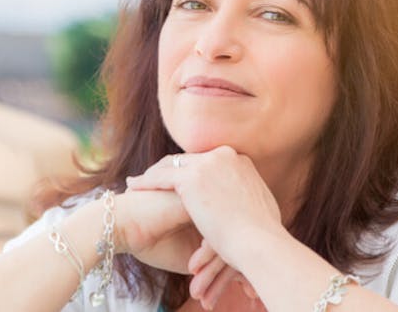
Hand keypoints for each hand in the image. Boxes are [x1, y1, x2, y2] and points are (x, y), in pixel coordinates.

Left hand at [126, 146, 282, 303]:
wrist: (260, 242)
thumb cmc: (263, 237)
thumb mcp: (261, 209)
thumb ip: (250, 199)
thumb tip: (249, 203)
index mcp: (241, 162)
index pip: (209, 161)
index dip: (192, 170)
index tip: (182, 180)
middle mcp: (225, 156)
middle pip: (189, 159)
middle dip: (171, 168)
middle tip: (153, 176)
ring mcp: (208, 164)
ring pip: (172, 165)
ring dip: (154, 174)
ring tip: (140, 182)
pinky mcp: (191, 178)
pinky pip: (161, 177)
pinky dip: (146, 182)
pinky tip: (134, 188)